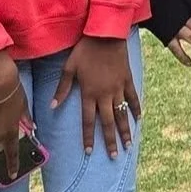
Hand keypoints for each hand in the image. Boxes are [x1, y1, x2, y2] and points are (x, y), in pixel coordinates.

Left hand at [53, 35, 139, 157]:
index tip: (89, 152)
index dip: (89, 137)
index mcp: (89, 93)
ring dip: (125, 131)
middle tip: (114, 156)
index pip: (88, 121)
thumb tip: (52, 106)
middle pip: (108, 122)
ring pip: (122, 114)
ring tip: (128, 145)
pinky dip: (136, 109)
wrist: (105, 35)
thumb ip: (62, 89)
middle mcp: (105, 95)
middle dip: (111, 141)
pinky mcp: (127, 80)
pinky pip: (133, 98)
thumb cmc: (84, 51)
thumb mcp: (69, 68)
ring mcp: (118, 88)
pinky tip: (139, 119)